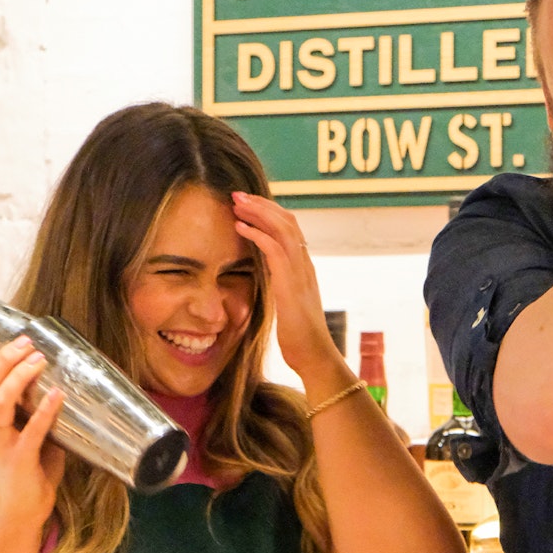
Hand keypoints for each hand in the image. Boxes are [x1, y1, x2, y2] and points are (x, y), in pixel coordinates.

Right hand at [0, 335, 65, 527]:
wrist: (25, 511)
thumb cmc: (30, 468)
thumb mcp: (25, 432)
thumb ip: (31, 408)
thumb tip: (55, 376)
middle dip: (3, 360)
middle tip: (25, 342)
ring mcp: (1, 445)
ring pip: (0, 403)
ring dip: (19, 377)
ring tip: (39, 359)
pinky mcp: (20, 459)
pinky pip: (31, 431)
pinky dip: (45, 410)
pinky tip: (59, 394)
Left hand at [230, 191, 341, 375]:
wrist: (315, 357)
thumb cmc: (300, 338)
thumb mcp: (289, 306)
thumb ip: (281, 287)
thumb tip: (267, 279)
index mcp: (304, 269)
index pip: (291, 229)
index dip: (270, 212)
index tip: (249, 205)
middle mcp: (305, 265)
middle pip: (288, 221)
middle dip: (262, 204)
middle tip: (238, 195)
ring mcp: (300, 273)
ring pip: (283, 228)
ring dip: (258, 212)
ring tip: (237, 204)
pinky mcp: (291, 285)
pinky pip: (275, 249)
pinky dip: (256, 234)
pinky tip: (240, 228)